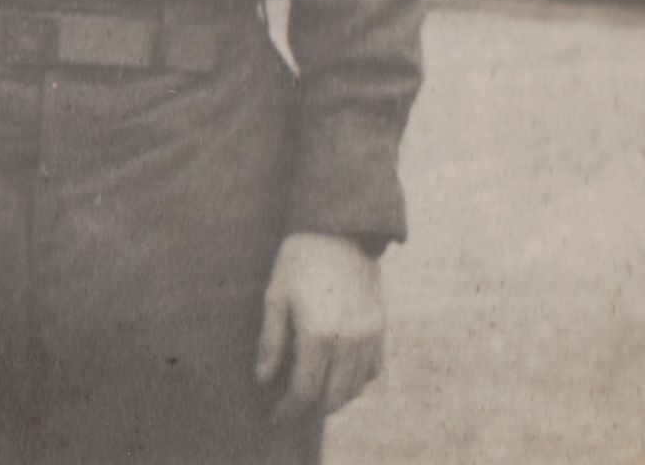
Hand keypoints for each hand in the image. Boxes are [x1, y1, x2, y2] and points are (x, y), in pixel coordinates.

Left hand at [254, 234, 384, 421]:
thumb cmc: (300, 258)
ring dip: (334, 397)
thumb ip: (271, 341)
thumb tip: (264, 378)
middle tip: (292, 406)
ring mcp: (369, 335)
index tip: (276, 415)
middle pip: (333, 398)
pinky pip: (373, 369)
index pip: (305, 391)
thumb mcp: (276, 294)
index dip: (289, 409)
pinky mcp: (381, 327)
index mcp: (319, 333)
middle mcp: (349, 340)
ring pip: (355, 388)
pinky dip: (356, 380)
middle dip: (310, 408)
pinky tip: (338, 373)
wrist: (339, 229)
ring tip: (313, 391)